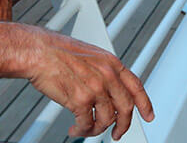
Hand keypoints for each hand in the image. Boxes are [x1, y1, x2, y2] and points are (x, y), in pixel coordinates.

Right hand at [24, 28, 153, 139]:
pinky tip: (76, 128)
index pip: (136, 87)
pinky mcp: (80, 100)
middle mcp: (107, 76)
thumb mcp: (92, 55)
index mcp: (112, 63)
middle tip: (117, 134)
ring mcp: (95, 88)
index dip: (145, 104)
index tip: (148, 115)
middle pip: (126, 108)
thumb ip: (104, 71)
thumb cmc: (58, 51)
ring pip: (107, 119)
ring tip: (87, 129)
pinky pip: (87, 123)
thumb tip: (109, 89)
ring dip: (97, 130)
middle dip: (123, 125)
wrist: (39, 51)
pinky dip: (82, 130)